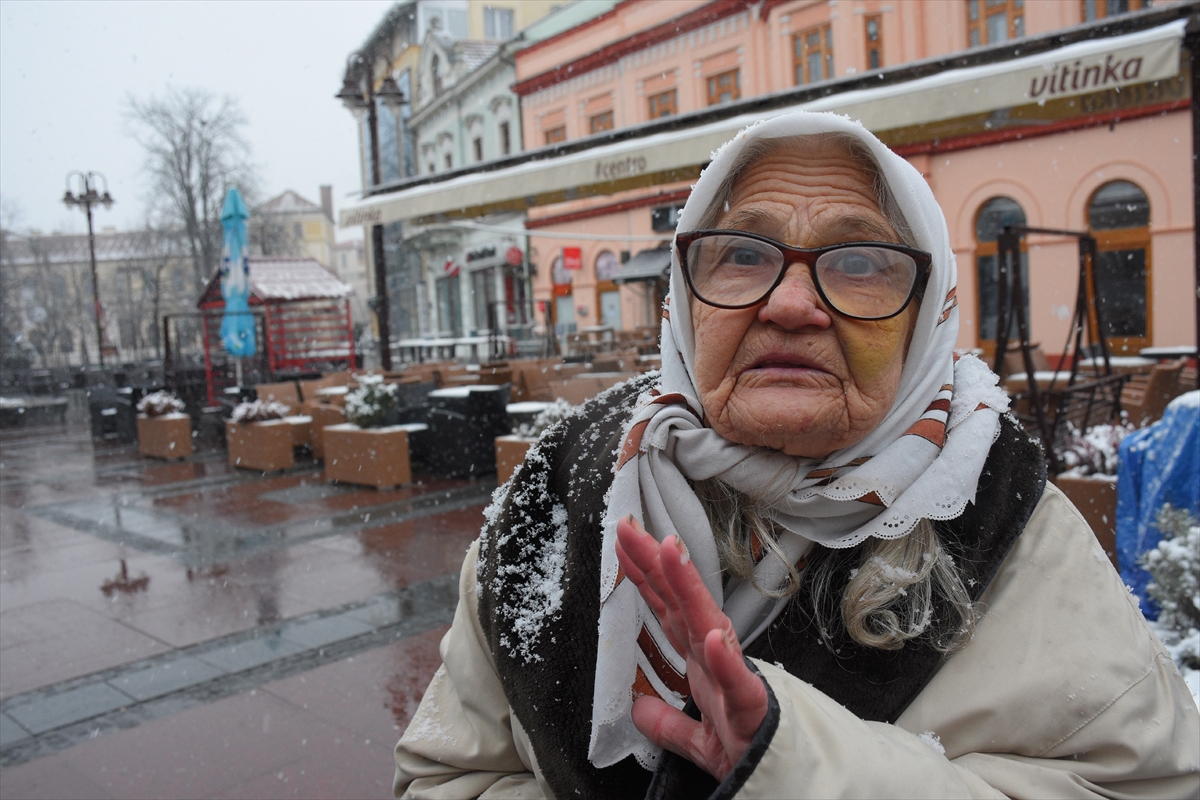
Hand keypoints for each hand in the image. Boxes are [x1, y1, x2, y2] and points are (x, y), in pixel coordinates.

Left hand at [615, 516, 767, 780]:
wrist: (788, 786)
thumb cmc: (751, 754)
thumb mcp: (697, 741)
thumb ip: (669, 724)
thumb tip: (639, 708)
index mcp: (702, 665)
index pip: (668, 612)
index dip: (646, 576)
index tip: (624, 542)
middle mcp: (716, 663)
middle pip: (681, 605)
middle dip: (656, 564)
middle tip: (632, 528)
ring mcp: (734, 682)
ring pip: (708, 627)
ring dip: (689, 588)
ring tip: (670, 552)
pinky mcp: (754, 712)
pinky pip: (738, 684)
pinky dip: (726, 660)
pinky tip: (713, 636)